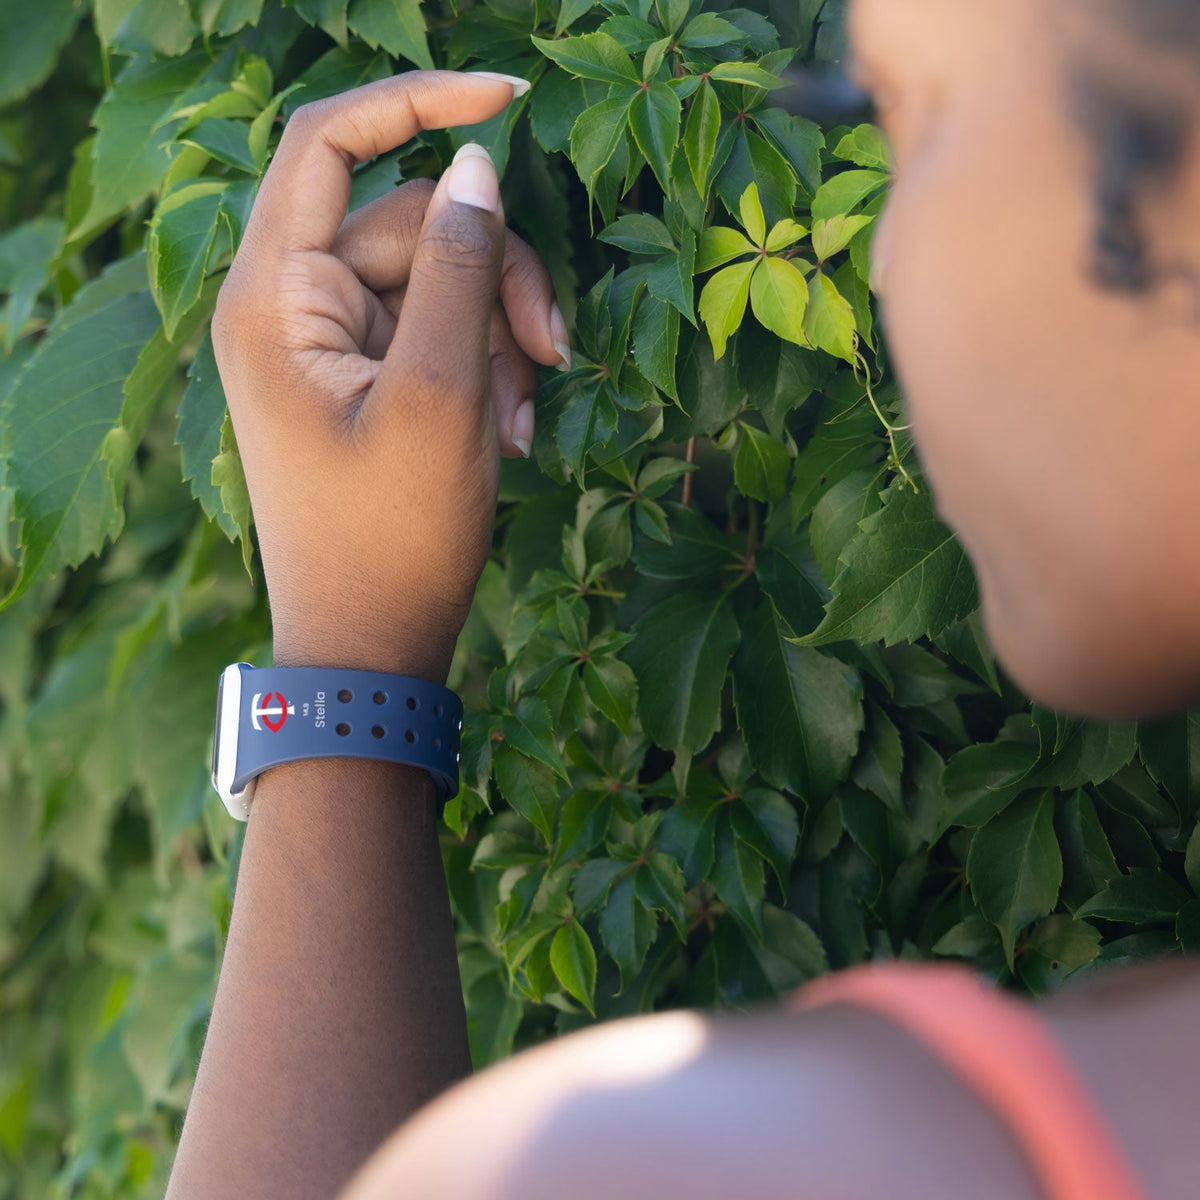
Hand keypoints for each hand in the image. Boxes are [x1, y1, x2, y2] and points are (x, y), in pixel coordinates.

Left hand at [211, 70, 569, 681]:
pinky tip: (511, 431)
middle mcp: (290, 307)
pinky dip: (482, 369)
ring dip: (497, 336)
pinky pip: (435, 335)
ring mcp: (328, 346)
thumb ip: (457, 269)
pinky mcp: (363, 380)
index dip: (415, 100)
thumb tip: (477, 166)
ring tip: (524, 419)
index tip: (508, 96)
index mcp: (274, 298)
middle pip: (411, 223)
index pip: (326, 142)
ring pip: (437, 282)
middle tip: (553, 351)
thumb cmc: (393, 537)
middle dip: (492, 277)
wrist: (370, 647)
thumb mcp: (440, 396)